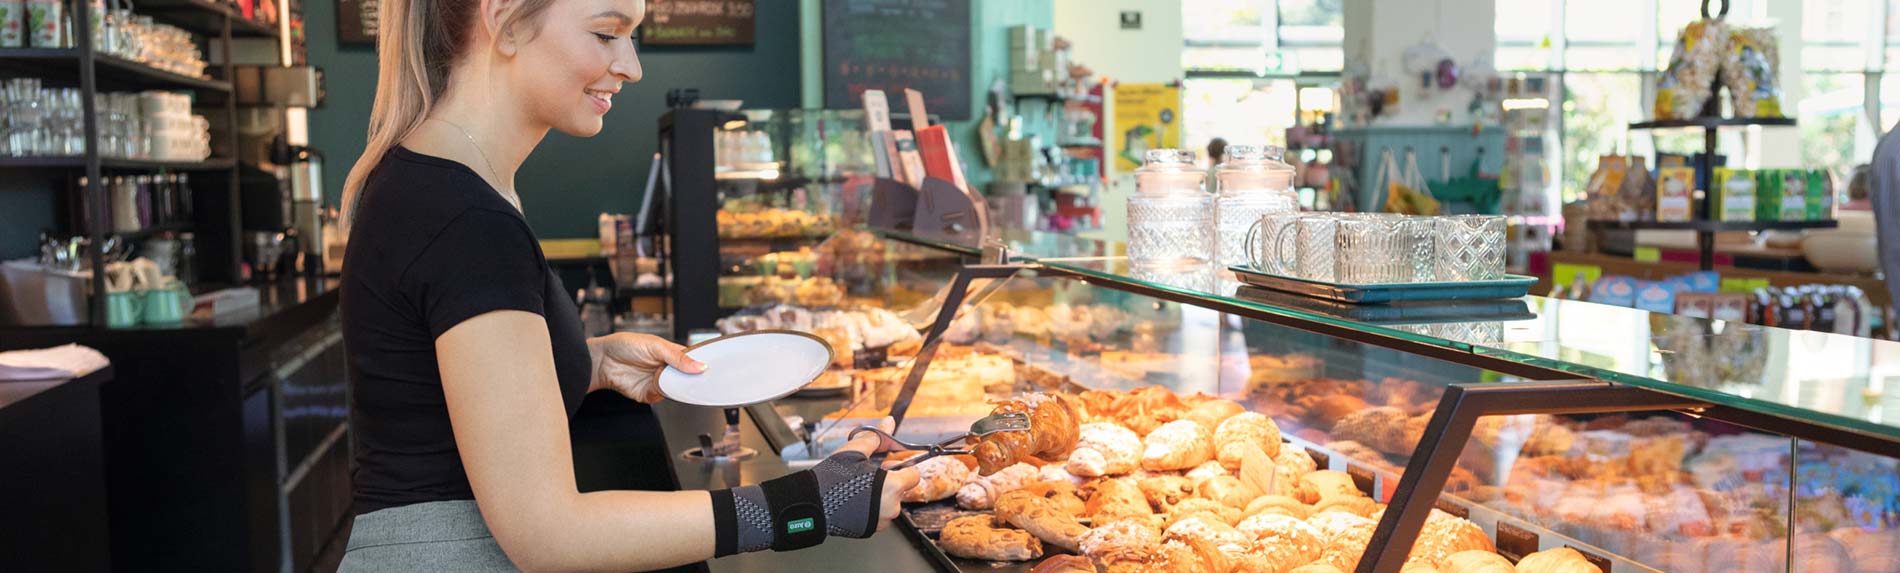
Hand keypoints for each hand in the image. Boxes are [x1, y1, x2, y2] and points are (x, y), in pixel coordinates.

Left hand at [588, 332, 704, 402]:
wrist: (602, 361)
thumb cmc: (624, 346)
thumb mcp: (655, 345)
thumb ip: (677, 356)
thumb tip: (698, 365)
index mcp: (672, 353)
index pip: (693, 360)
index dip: (701, 364)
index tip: (710, 368)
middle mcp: (667, 369)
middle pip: (688, 377)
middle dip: (693, 378)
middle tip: (700, 377)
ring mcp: (659, 382)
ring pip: (678, 389)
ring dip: (679, 387)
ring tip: (678, 379)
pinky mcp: (650, 394)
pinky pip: (664, 397)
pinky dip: (666, 393)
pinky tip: (664, 385)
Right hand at [834, 427, 919, 531]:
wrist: (812, 505)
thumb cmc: (833, 479)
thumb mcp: (854, 451)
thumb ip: (876, 438)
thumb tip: (889, 423)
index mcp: (893, 487)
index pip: (914, 475)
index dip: (901, 467)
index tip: (888, 464)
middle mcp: (892, 507)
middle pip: (900, 489)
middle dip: (888, 480)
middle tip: (867, 473)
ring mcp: (881, 521)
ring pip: (889, 502)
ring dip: (879, 494)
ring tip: (858, 486)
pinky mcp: (870, 530)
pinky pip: (878, 515)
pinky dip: (871, 507)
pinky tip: (854, 499)